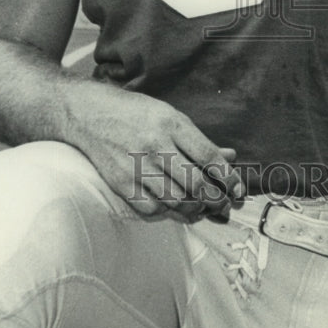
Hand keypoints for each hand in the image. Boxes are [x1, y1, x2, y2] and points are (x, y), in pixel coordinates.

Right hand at [64, 78, 243, 218]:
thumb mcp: (171, 116)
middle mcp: (155, 145)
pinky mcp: (121, 183)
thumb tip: (230, 157)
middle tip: (223, 205)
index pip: (208, 156)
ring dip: (195, 210)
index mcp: (171, 124)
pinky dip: (169, 214)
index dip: (228, 178)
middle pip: (195, 184)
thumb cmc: (136, 113)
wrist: (90, 114)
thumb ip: (199, 140)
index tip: (238, 190)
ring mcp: (136, 166)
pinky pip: (152, 209)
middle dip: (215, 200)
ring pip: (176, 201)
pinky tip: (177, 208)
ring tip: (203, 208)